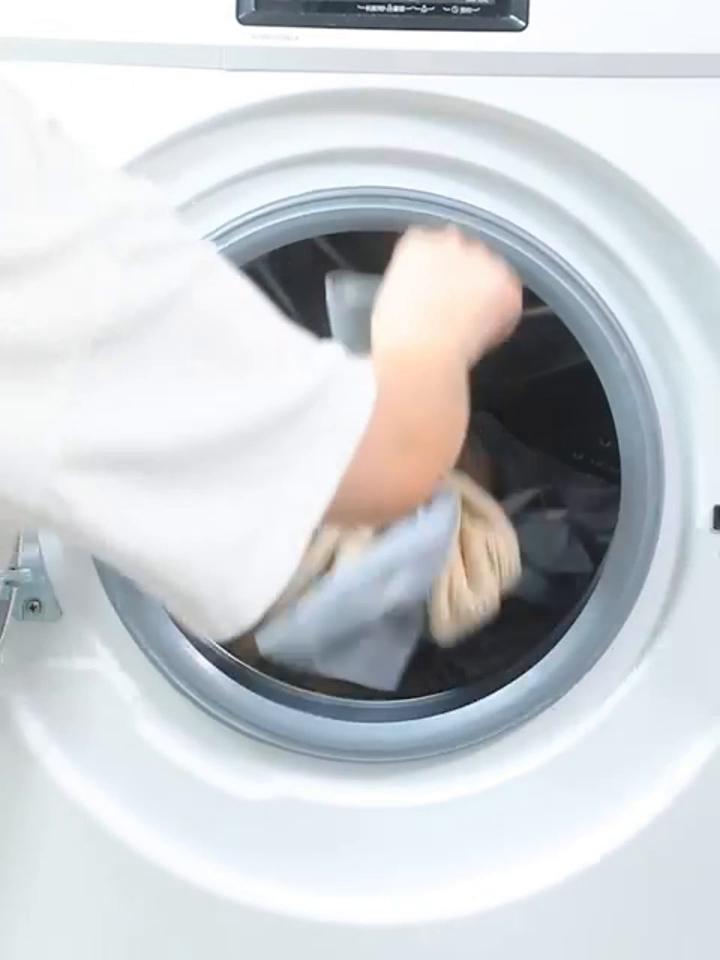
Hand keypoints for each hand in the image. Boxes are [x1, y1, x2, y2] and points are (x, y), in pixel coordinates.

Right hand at [371, 226, 521, 366]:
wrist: (420, 353)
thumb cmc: (398, 336)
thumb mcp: (393, 294)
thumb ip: (416, 279)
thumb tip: (433, 290)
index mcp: (418, 241)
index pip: (435, 245)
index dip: (438, 273)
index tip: (436, 293)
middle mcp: (452, 240)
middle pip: (466, 254)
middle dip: (465, 278)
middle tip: (454, 311)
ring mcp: (482, 259)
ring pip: (491, 273)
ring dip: (486, 293)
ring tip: (467, 326)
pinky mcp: (506, 282)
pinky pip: (509, 297)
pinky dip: (503, 316)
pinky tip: (481, 332)